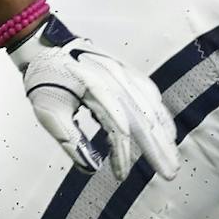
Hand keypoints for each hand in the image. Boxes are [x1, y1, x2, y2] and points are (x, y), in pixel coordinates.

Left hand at [8, 16, 179, 181]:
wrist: (44, 42)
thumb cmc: (45, 78)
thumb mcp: (49, 111)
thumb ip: (71, 140)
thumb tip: (91, 168)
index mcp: (97, 93)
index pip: (118, 131)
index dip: (122, 156)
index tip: (120, 176)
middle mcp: (117, 82)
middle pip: (144, 121)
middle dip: (159, 149)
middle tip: (170, 173)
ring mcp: (125, 74)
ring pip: (152, 108)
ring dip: (164, 135)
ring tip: (173, 156)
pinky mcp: (127, 70)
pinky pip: (150, 94)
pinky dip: (161, 114)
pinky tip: (166, 128)